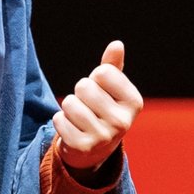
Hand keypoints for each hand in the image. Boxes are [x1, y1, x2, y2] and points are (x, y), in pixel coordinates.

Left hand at [54, 40, 141, 170]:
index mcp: (134, 102)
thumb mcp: (111, 88)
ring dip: (69, 107)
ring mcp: (103, 137)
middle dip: (81, 92)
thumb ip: (113, 66)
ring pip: (70, 103)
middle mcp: (122, 122)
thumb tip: (116, 44)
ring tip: (80, 117)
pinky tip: (72, 129)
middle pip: (84, 86)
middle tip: (89, 106)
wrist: (95, 149)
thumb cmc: (103, 108)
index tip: (102, 92)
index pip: (103, 72)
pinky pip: (59, 120)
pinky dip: (60, 121)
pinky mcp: (82, 147)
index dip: (96, 78)